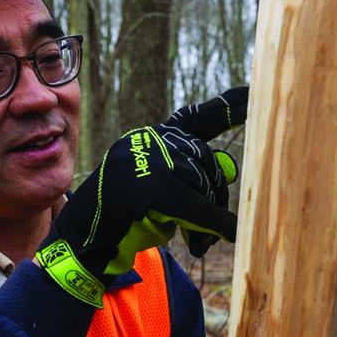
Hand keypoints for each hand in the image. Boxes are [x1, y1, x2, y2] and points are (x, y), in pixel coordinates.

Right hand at [38, 86, 248, 306]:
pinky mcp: (152, 186)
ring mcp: (148, 159)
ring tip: (198, 243)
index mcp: (153, 138)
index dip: (227, 107)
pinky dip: (211, 225)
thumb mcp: (161, 192)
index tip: (252, 93)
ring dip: (206, 220)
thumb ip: (194, 179)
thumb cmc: (125, 220)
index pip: (196, 118)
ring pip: (202, 186)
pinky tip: (216, 238)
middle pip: (206, 162)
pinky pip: (197, 206)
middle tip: (210, 231)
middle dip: (214, 198)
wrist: (84, 242)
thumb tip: (234, 170)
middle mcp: (151, 141)